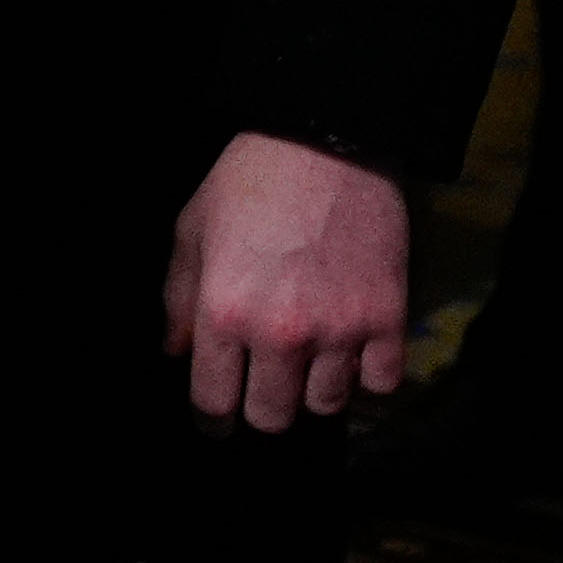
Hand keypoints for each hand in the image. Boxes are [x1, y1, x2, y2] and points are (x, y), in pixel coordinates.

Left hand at [165, 131, 411, 429]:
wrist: (327, 143)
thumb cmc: (249, 182)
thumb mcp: (191, 231)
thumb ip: (176, 299)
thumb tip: (175, 353)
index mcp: (224, 311)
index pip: (214, 401)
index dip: (212, 417)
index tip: (217, 420)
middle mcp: (281, 331)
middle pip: (272, 416)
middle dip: (262, 410)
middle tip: (262, 389)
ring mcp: (339, 329)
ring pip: (326, 405)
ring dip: (313, 392)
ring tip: (305, 363)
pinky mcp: (387, 318)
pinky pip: (380, 384)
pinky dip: (366, 378)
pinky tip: (350, 354)